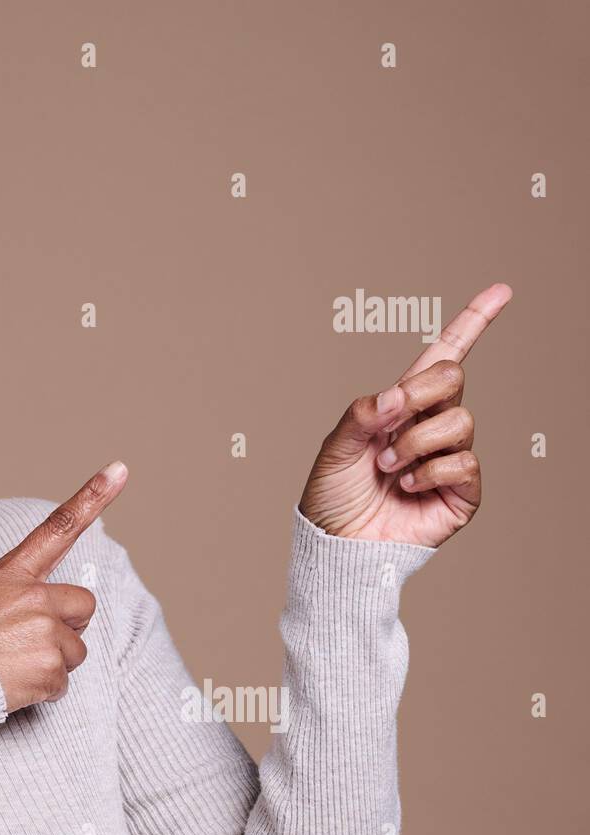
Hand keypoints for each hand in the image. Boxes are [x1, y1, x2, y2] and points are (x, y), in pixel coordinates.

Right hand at [0, 461, 128, 711]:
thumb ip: (13, 593)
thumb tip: (45, 612)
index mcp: (12, 573)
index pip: (58, 527)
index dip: (92, 496)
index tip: (118, 469)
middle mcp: (33, 596)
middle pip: (83, 605)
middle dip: (68, 626)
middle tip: (28, 641)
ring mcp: (44, 631)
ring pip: (75, 650)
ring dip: (51, 662)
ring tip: (11, 665)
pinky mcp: (49, 667)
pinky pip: (62, 684)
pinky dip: (41, 691)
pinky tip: (11, 685)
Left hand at [299, 283, 512, 546]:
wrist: (337, 543)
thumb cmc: (332, 495)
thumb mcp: (335, 445)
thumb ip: (363, 412)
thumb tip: (399, 394)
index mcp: (401, 406)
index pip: (444, 356)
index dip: (473, 322)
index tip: (502, 291)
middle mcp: (431, 425)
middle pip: (454, 377)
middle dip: (420, 394)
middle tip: (387, 423)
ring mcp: (449, 456)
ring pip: (459, 420)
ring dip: (414, 444)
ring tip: (387, 467)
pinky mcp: (462, 491)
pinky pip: (464, 461)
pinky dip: (428, 471)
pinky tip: (405, 487)